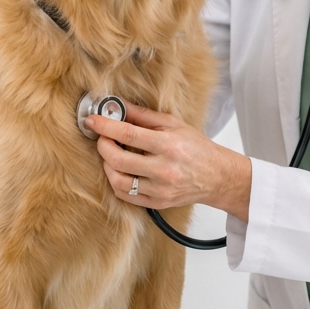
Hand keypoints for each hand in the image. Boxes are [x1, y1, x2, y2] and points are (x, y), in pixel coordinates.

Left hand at [88, 103, 251, 223]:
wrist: (216, 176)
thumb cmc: (196, 147)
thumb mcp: (174, 124)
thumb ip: (144, 116)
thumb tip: (117, 105)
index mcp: (168, 145)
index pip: (128, 134)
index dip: (106, 127)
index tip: (92, 121)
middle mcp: (164, 169)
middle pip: (118, 160)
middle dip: (103, 146)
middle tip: (102, 138)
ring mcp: (160, 189)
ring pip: (118, 181)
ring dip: (107, 166)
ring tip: (111, 155)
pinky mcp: (157, 203)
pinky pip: (126, 196)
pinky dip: (117, 182)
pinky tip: (120, 171)